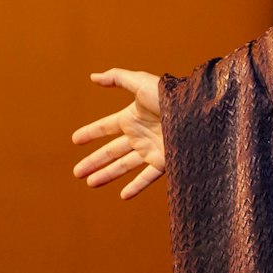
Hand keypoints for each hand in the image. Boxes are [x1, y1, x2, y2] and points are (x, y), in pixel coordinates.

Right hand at [73, 68, 165, 199]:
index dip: (90, 133)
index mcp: (132, 117)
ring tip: (90, 183)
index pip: (106, 127)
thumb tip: (93, 76)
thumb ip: (117, 78)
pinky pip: (147, 177)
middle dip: (94, 161)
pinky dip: (136, 187)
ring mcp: (151, 149)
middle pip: (112, 151)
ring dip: (108, 174)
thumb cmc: (170, 95)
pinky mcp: (164, 161)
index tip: (75, 140)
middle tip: (77, 172)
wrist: (197, 112)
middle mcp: (140, 135)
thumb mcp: (141, 83)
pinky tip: (124, 196)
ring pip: (124, 165)